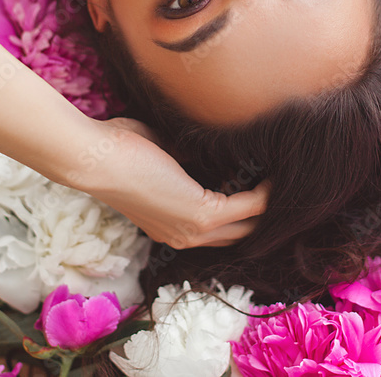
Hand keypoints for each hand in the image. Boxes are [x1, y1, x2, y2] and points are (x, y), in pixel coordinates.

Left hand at [72, 117, 270, 249]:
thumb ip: (183, 157)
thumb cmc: (117, 149)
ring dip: (270, 203)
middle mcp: (184, 236)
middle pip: (240, 234)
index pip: (219, 231)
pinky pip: (249, 205)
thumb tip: (204, 144)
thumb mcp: (159, 156)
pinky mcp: (202, 213)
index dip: (244, 213)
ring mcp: (193, 229)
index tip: (264, 187)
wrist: (95, 157)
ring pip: (249, 223)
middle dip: (264, 215)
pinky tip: (275, 174)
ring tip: (285, 178)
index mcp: (171, 227)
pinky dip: (266, 192)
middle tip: (284, 186)